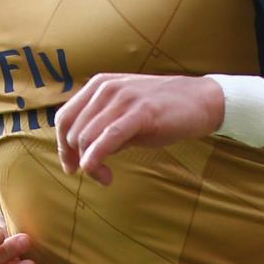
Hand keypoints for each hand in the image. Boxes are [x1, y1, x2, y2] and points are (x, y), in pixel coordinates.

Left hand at [55, 73, 222, 184]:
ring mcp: (123, 98)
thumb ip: (102, 131)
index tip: (71, 167)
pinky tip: (100, 173)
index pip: (64, 118)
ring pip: (87, 137)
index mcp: (98, 86)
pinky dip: (97, 158)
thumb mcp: (126, 117)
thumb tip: (81, 156)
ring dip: (91, 164)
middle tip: (98, 175)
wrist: (201, 101)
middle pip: (73, 132)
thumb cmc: (164, 112)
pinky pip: (108, 138)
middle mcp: (106, 88)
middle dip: (78, 159)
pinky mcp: (140, 112)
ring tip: (105, 177)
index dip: (62, 146)